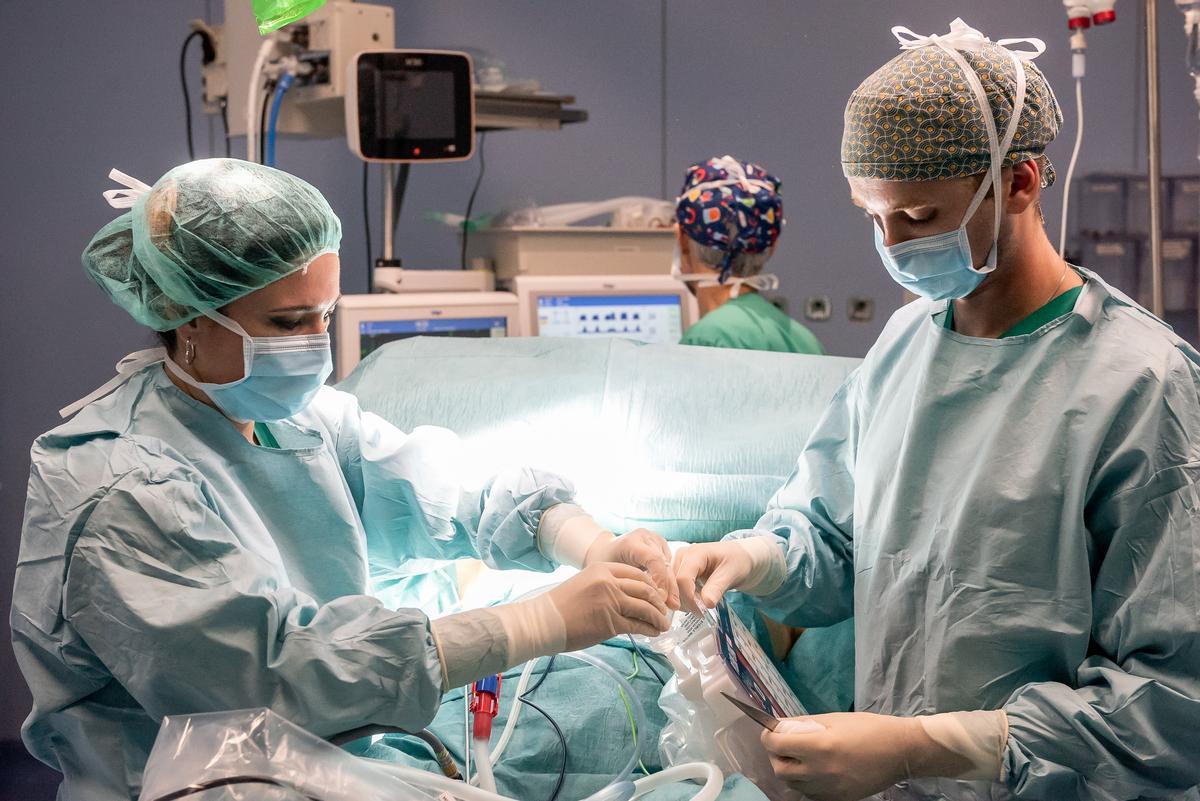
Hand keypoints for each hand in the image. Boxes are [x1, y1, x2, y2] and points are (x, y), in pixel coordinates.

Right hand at [547, 562, 671, 650]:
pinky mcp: (610, 622)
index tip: (657, 595)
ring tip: (663, 625)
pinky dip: (649, 629)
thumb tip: (628, 597)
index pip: (637, 574)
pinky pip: (637, 625)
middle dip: (659, 602)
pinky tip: (653, 632)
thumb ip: (606, 585)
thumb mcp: (584, 583)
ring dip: (658, 617)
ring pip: (645, 607)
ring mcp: (611, 601)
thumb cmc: (560, 606)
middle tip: (664, 611)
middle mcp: (609, 582)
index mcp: (602, 569)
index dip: (651, 586)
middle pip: (645, 589)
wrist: (542, 621)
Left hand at [584, 529, 678, 609]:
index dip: (660, 580)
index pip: (654, 560)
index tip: (661, 599)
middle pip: (664, 564)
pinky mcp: (661, 545)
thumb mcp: (610, 575)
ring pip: (669, 566)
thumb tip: (645, 607)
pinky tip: (668, 597)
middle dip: (669, 587)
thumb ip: (627, 587)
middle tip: (672, 607)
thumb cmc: (604, 564)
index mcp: (631, 542)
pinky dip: (669, 581)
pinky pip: (669, 565)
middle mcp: (646, 537)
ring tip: (672, 605)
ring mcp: (655, 540)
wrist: (604, 549)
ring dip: (671, 586)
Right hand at [671, 540, 758, 612]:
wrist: (738, 558)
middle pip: (674, 585)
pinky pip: (674, 591)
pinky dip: (684, 600)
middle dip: (686, 602)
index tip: (702, 611)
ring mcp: (678, 565)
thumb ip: (717, 588)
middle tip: (702, 612)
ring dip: (684, 603)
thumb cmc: (736, 561)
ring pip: (672, 590)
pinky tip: (696, 602)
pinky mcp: (678, 573)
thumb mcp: (731, 574)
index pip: (683, 578)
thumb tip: (706, 604)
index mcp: (695, 553)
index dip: (690, 598)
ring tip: (702, 606)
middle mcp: (682, 557)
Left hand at [761, 713, 934, 800]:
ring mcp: (829, 788)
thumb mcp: (835, 719)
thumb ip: (806, 724)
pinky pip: (810, 794)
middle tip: (783, 746)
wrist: (901, 752)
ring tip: (799, 758)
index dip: (768, 737)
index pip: (777, 745)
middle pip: (780, 769)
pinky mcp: (838, 799)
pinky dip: (806, 783)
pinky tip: (815, 771)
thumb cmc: (870, 729)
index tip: (770, 732)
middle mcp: (820, 770)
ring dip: (790, 770)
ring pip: (794, 785)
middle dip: (776, 756)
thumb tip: (782, 726)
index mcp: (819, 746)